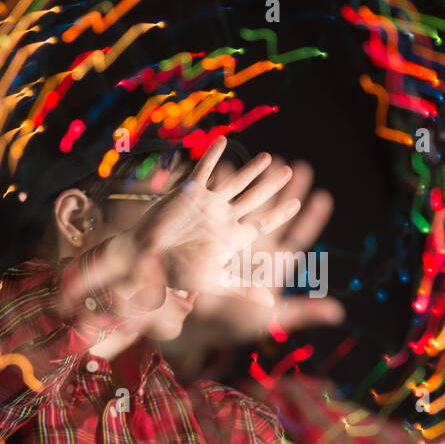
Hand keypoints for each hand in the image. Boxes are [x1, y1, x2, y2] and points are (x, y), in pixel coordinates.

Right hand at [102, 138, 301, 317]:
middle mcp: (223, 218)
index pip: (262, 223)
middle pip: (254, 198)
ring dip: (251, 169)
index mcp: (232, 238)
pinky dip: (213, 156)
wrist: (147, 258)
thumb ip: (243, 289)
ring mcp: (208, 204)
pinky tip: (224, 140)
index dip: (280, 214)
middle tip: (290, 171)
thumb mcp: (215, 282)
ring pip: (234, 182)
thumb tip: (270, 303)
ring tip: (268, 156)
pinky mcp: (190, 192)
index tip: (298, 203)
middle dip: (272, 186)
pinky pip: (205, 170)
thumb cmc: (179, 273)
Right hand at [163, 157, 344, 371]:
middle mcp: (248, 237)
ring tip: (269, 158)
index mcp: (267, 258)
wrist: (189, 316)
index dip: (309, 218)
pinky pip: (209, 187)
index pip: (294, 234)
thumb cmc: (226, 319)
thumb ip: (300, 311)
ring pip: (244, 194)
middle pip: (271, 209)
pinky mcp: (200, 217)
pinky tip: (224, 151)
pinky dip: (215, 168)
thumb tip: (338, 312)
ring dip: (256, 176)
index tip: (323, 198)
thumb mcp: (265, 315)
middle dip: (285, 189)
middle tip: (299, 169)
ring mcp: (225, 225)